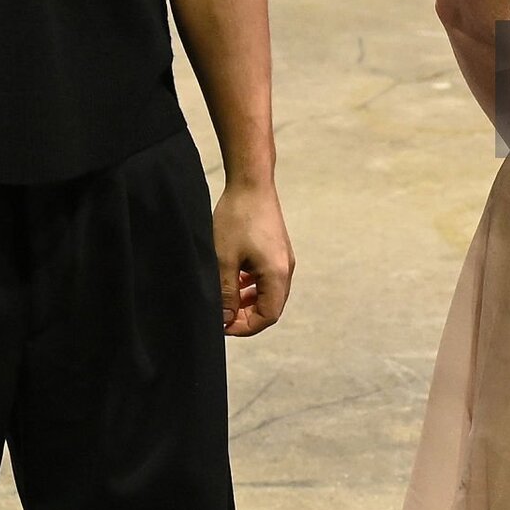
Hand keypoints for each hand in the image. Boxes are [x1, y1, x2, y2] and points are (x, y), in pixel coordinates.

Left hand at [212, 180, 293, 336]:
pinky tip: (237, 278)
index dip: (245, 327)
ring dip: (249, 301)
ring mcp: (284, 258)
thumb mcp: (224, 259)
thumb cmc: (237, 218)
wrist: (251, 182)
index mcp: (277, 275)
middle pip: (271, 306)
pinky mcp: (278, 249)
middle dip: (247, 316)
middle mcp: (286, 269)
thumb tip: (225, 320)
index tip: (223, 325)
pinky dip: (253, 285)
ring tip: (227, 299)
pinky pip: (269, 277)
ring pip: (269, 292)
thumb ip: (226, 293)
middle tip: (223, 315)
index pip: (268, 316)